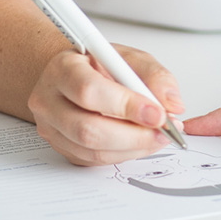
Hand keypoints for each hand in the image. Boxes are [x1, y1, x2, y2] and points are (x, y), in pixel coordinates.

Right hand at [27, 45, 184, 165]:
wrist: (74, 77)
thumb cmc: (98, 66)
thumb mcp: (129, 58)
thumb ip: (154, 76)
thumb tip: (172, 103)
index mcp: (62, 68)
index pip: (89, 91)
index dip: (127, 106)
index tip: (158, 113)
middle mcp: (48, 99)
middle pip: (87, 129)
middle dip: (134, 135)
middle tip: (164, 131)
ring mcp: (51, 127)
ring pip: (92, 150)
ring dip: (133, 148)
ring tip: (157, 136)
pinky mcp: (61, 147)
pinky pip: (94, 160)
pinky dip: (124, 155)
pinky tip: (139, 142)